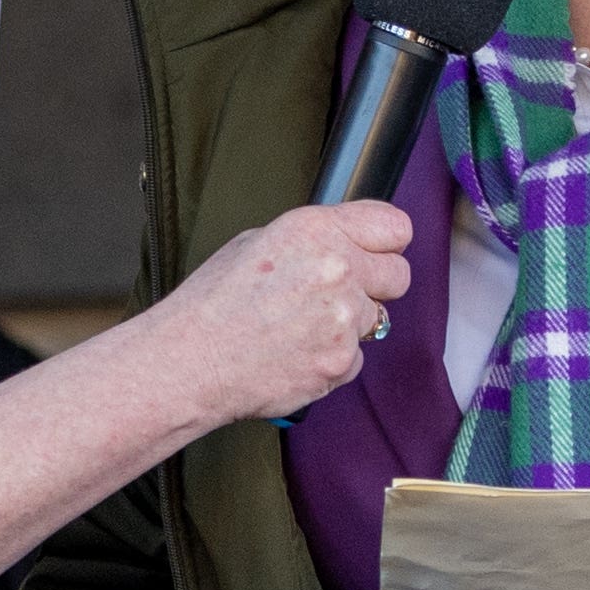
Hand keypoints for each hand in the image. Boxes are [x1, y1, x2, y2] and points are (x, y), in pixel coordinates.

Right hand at [151, 203, 409, 421]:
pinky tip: (294, 354)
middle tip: (340, 294)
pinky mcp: (341, 363)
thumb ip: (313, 241)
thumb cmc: (213, 303)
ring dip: (347, 324)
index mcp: (316, 230)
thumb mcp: (256, 242)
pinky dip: (332, 358)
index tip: (378, 251)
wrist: (190, 361)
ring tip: (299, 329)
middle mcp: (337, 270)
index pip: (394, 226)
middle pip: (399, 275)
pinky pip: (355, 357)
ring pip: (375, 320)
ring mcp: (343, 320)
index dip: (385, 242)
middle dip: (375, 284)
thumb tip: (343, 247)